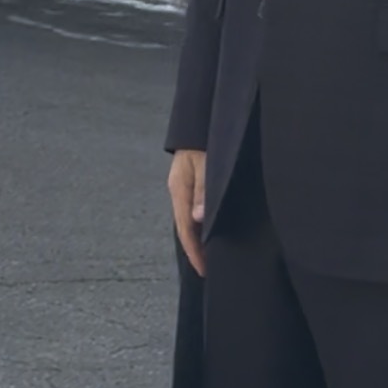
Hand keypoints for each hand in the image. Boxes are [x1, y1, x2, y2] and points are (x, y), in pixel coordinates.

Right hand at [169, 149, 206, 277]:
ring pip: (188, 218)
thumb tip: (198, 219)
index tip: (204, 270)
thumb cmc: (204, 140)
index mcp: (178, 189)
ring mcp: (182, 186)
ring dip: (198, 237)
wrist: (199, 116)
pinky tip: (207, 229)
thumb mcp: (206, 163)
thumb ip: (202, 191)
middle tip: (208, 269)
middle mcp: (177, 190)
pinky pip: (192, 208)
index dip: (195, 251)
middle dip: (195, 249)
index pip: (185, 228)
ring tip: (209, 255)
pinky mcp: (189, 181)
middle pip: (184, 227)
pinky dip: (199, 224)